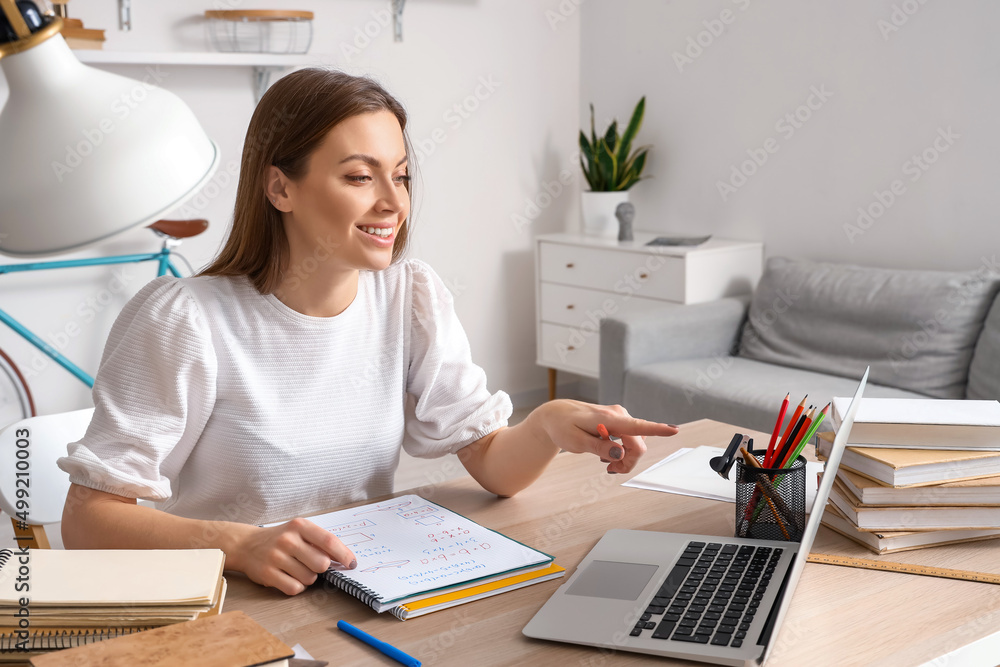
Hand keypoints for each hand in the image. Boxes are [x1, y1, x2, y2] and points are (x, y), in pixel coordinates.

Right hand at [228, 517, 356, 594]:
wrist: (246, 544)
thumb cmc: (280, 538)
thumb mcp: (299, 531)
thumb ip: (319, 541)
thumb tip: (344, 558)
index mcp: (299, 526)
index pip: (328, 541)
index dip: (343, 554)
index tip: (351, 563)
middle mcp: (287, 540)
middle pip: (321, 564)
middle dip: (322, 568)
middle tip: (313, 565)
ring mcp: (276, 557)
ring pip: (309, 578)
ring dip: (308, 578)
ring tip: (296, 569)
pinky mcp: (267, 574)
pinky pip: (294, 588)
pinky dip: (296, 587)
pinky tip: (289, 577)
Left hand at [530, 399, 678, 473]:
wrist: (555, 415)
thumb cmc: (562, 426)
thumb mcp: (575, 442)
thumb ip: (599, 447)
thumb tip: (620, 454)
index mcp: (608, 419)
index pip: (636, 426)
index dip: (657, 430)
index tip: (674, 430)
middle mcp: (618, 414)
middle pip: (638, 444)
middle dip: (629, 461)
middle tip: (609, 470)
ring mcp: (620, 416)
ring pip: (635, 444)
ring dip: (625, 457)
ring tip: (604, 462)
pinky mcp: (618, 420)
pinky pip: (629, 439)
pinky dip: (621, 451)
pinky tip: (607, 454)